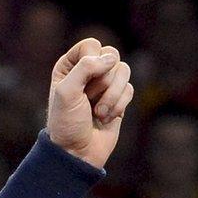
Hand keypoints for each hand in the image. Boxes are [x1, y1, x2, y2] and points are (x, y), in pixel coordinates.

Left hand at [45, 39, 132, 168]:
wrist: (77, 152)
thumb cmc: (67, 123)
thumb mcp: (66, 92)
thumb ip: (85, 67)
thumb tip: (111, 58)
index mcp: (70, 66)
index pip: (91, 45)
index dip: (92, 61)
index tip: (83, 83)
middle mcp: (88, 72)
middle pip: (111, 55)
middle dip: (103, 80)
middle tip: (89, 98)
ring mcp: (105, 85)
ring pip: (124, 71)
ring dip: (112, 95)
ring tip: (98, 112)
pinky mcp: (119, 98)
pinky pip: (130, 89)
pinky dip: (119, 105)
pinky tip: (105, 118)